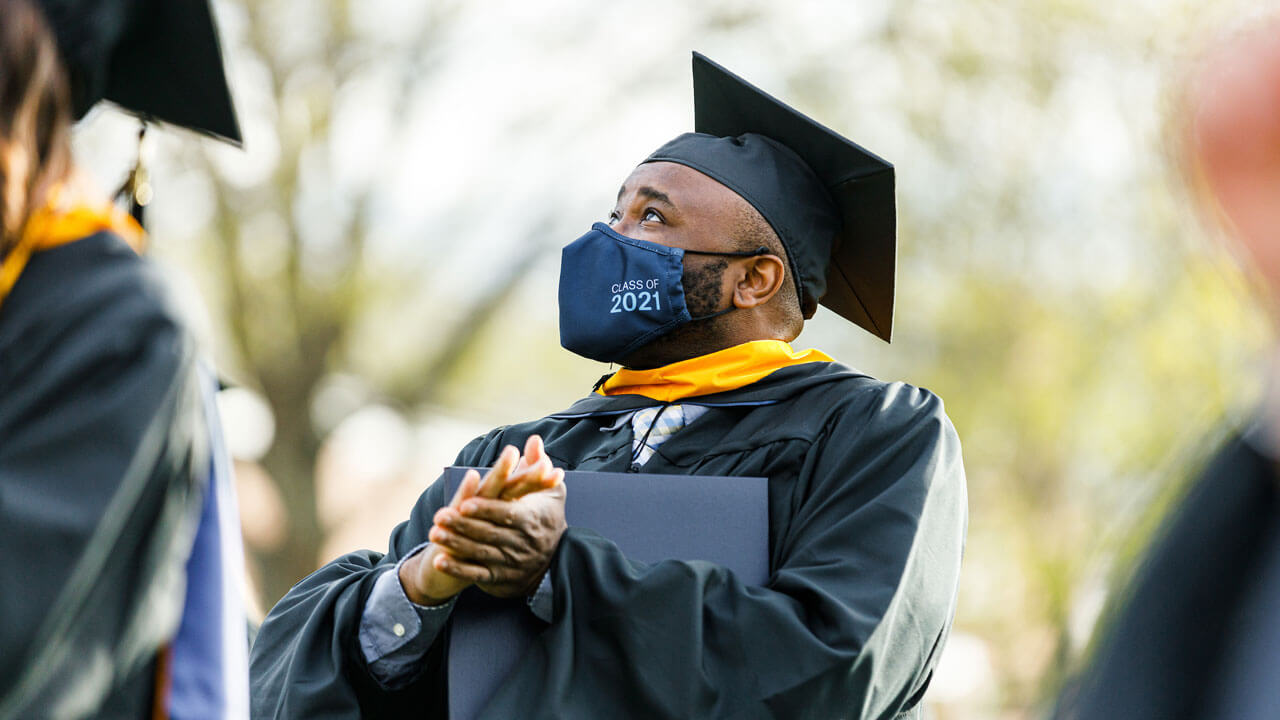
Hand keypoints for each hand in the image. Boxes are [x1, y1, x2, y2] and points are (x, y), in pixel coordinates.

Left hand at [429, 439, 566, 597]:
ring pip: (480, 555)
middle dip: (464, 526)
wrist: (551, 562)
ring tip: (434, 533)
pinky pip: (477, 576)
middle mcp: (521, 544)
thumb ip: (538, 465)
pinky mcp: (499, 578)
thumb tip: (534, 440)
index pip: (508, 515)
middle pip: (489, 535)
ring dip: (456, 545)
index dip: (486, 510)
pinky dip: (457, 571)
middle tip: (440, 516)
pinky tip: (439, 561)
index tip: (465, 503)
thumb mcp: (550, 492)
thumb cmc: (546, 518)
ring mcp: (510, 563)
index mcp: (532, 520)